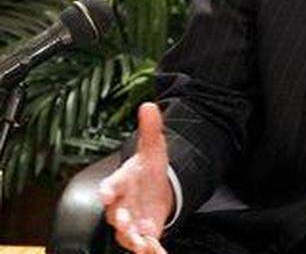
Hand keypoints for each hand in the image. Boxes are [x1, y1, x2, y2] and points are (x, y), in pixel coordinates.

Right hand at [98, 102, 173, 252]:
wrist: (155, 188)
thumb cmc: (147, 169)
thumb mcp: (153, 148)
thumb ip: (151, 129)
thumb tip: (149, 105)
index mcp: (121, 183)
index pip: (111, 185)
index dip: (108, 190)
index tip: (107, 193)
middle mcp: (122, 204)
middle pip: (115, 214)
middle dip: (120, 219)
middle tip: (126, 223)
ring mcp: (131, 221)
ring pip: (126, 234)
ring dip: (133, 239)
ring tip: (142, 244)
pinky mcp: (143, 232)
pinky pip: (144, 244)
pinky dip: (151, 249)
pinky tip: (159, 252)